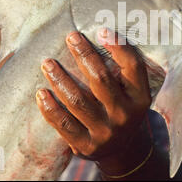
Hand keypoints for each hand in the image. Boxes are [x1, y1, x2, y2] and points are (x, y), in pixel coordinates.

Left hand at [35, 28, 152, 176]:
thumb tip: (102, 34)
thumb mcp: (133, 93)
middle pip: (101, 79)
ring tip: (47, 63)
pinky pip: (64, 124)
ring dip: (60, 78)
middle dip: (84, 54)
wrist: (122, 150)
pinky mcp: (87, 146)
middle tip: (70, 37)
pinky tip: (41, 93)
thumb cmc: (123, 110)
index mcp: (140, 98)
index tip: (102, 30)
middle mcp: (125, 115)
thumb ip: (124, 71)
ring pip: (78, 100)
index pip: (133, 67)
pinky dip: (50, 108)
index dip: (119, 46)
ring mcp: (105, 132)